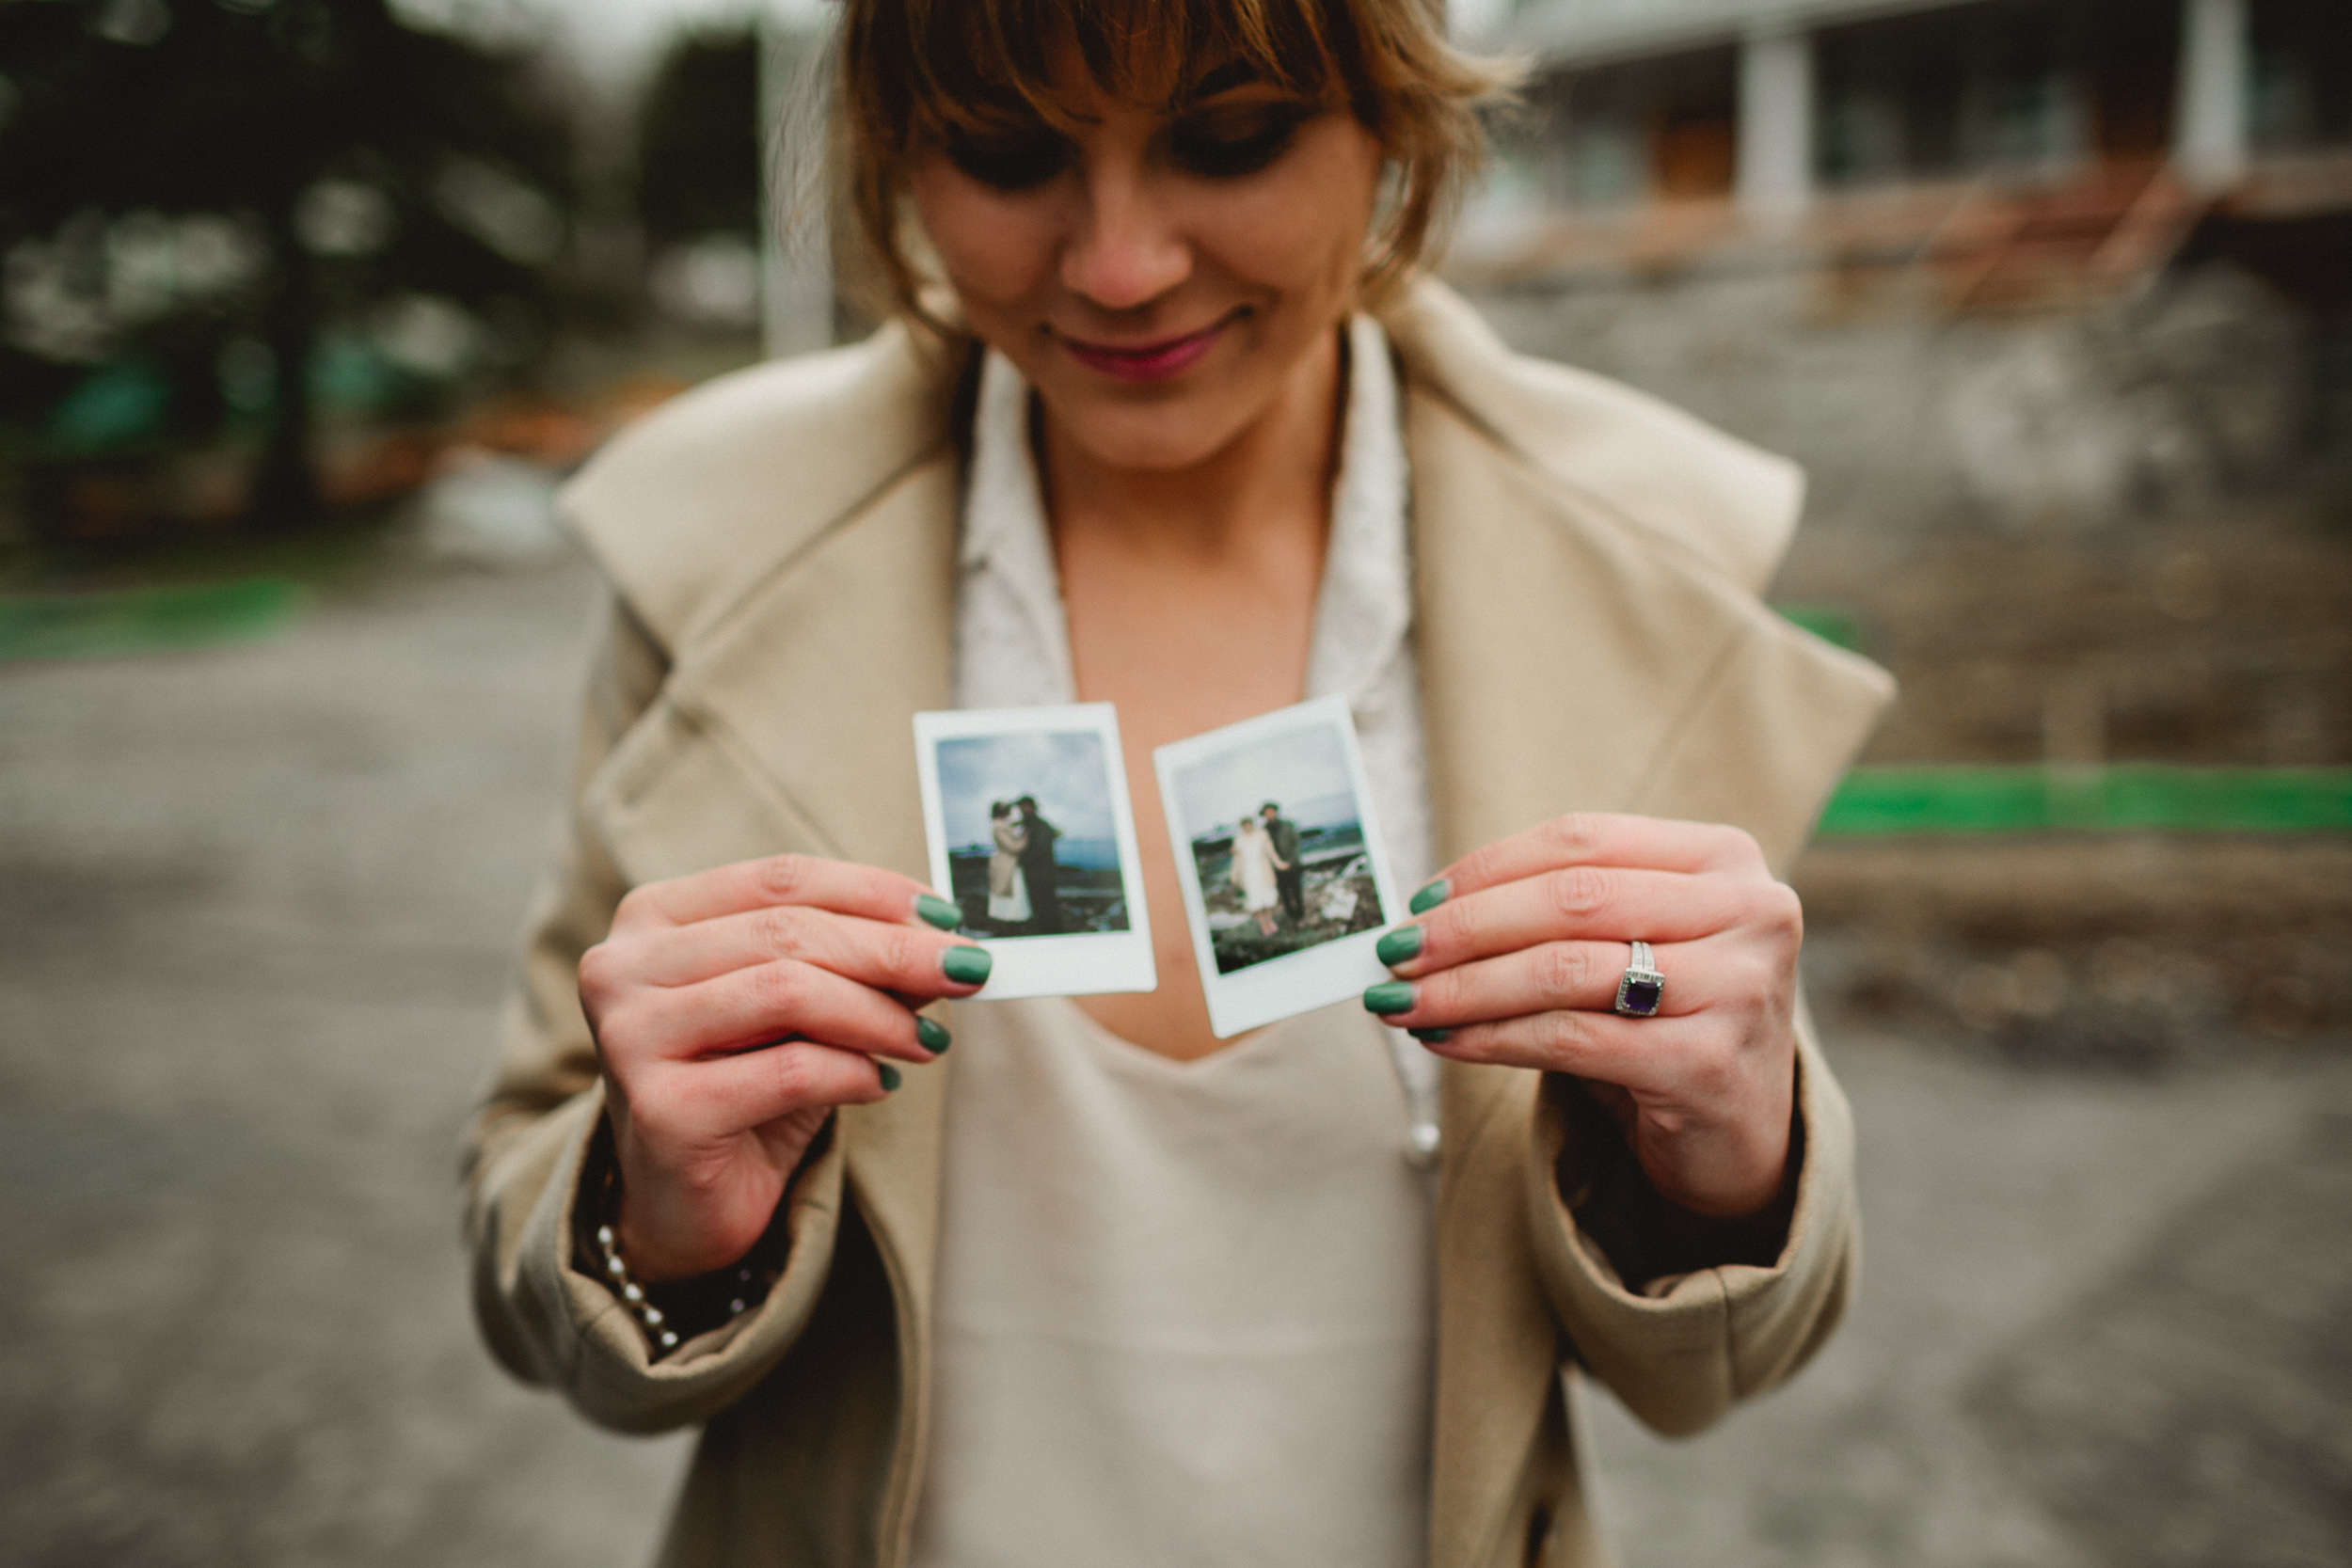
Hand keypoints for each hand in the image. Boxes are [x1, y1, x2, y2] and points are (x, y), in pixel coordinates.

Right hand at [578, 855, 989, 1280]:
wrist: (683, 1203)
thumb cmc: (742, 1088)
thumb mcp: (799, 1012)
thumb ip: (853, 966)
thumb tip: (941, 939)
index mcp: (653, 919)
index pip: (779, 880)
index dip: (871, 891)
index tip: (944, 917)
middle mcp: (622, 968)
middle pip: (787, 932)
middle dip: (892, 951)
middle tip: (965, 971)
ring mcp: (632, 1039)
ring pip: (787, 992)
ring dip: (879, 1013)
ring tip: (928, 1038)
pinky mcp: (661, 1111)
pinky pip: (790, 1071)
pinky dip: (855, 1072)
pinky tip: (882, 1084)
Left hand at [1364, 814, 1800, 1218]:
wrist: (1742, 1134)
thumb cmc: (1670, 1023)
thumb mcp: (1632, 946)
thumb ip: (1557, 915)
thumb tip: (1425, 916)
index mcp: (1724, 857)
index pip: (1583, 839)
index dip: (1490, 867)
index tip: (1419, 900)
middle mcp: (1747, 911)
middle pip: (1571, 899)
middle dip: (1466, 927)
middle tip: (1394, 952)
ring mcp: (1737, 987)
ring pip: (1564, 970)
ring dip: (1465, 986)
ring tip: (1403, 1000)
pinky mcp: (1708, 1064)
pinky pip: (1570, 1039)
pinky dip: (1493, 1038)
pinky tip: (1446, 1039)